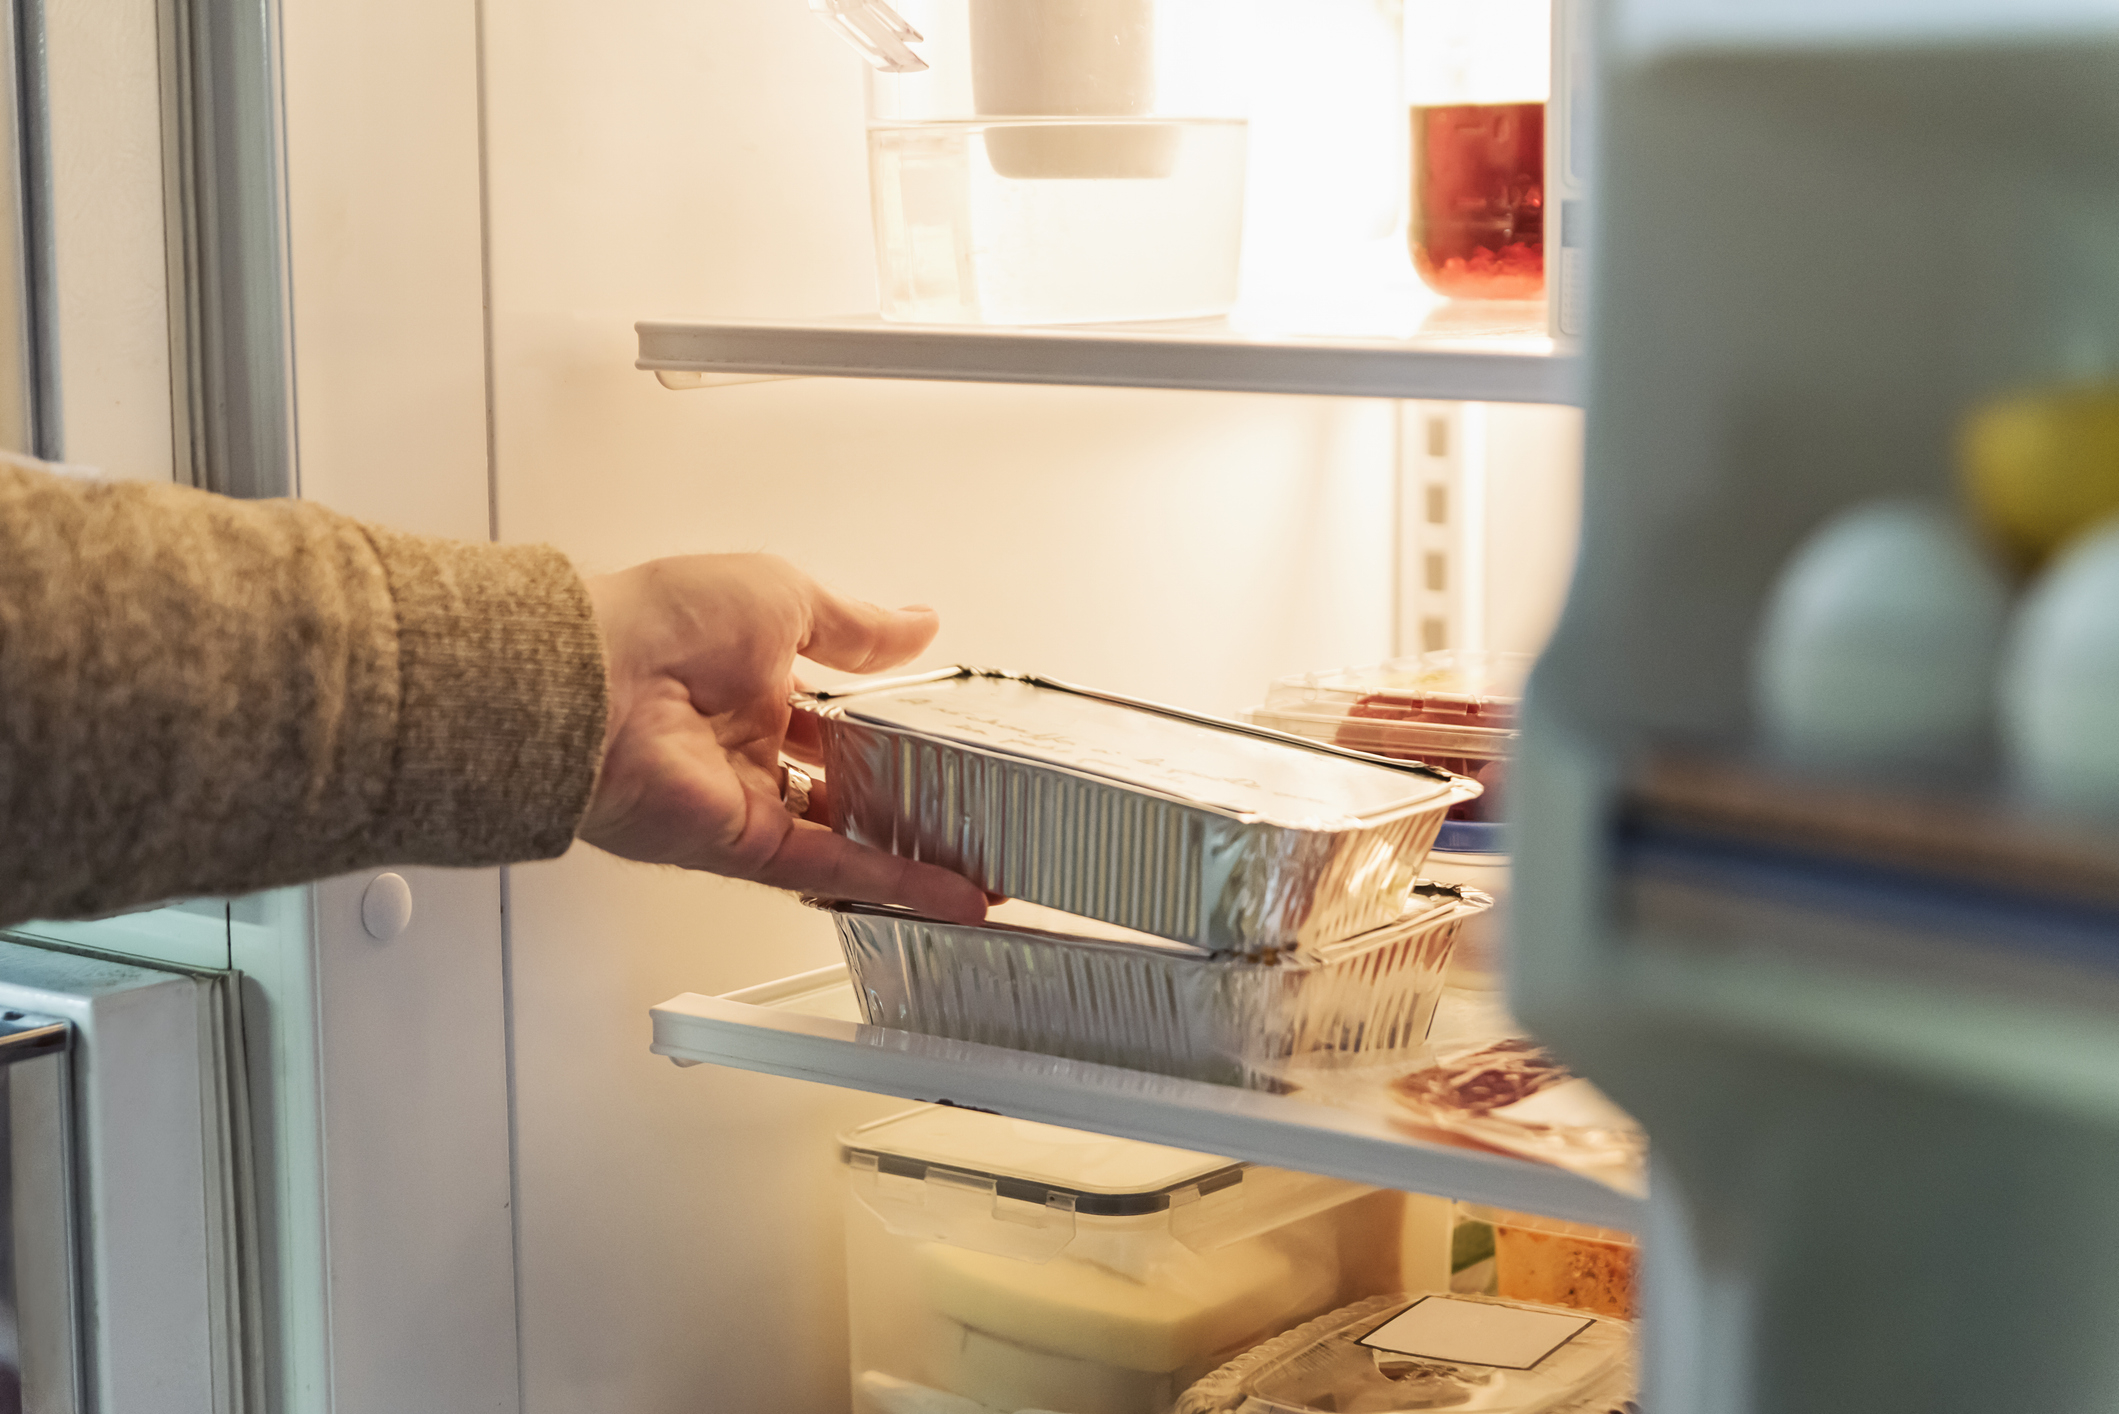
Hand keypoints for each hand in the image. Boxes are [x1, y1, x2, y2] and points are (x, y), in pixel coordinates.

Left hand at [578, 554, 987, 922]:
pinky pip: (830, 870)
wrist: (596, 682)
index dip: (888, 722)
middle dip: (906, 794)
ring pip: (846, 834)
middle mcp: (746, 742)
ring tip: (980, 859)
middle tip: (973, 802)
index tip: (942, 732)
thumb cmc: (663, 622)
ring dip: (912, 851)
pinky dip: (893, 882)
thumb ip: (858, 626)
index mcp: (751, 677)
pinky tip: (948, 891)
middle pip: (844, 780)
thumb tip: (916, 624)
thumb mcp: (785, 595)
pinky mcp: (742, 846)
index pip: (834, 710)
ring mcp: (745, 798)